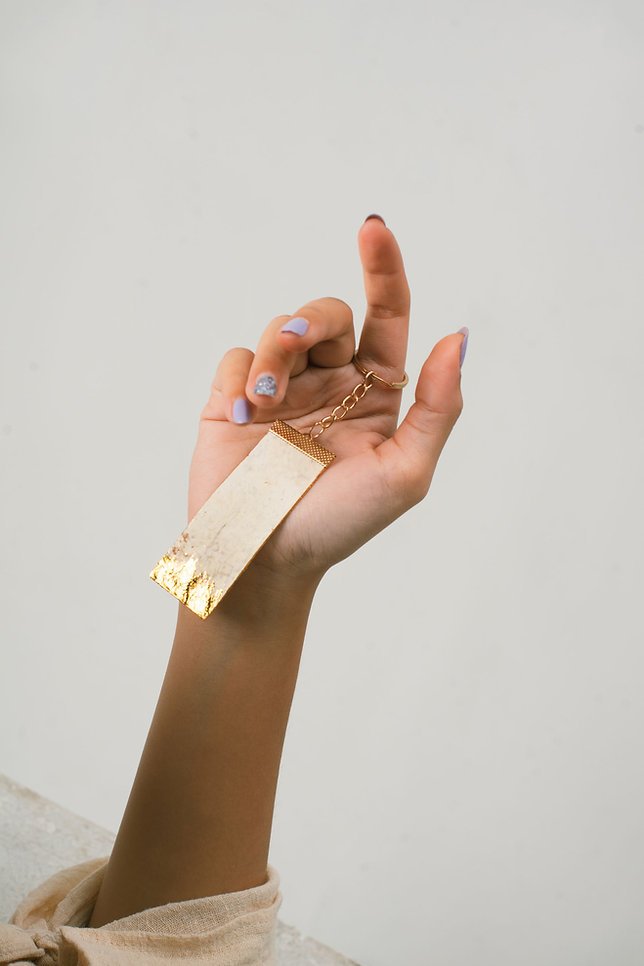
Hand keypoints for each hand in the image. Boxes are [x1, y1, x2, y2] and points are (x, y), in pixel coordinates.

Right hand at [189, 216, 465, 582]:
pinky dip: (241, 377)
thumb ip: (436, 407)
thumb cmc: (341, 524)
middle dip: (311, 317)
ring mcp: (282, 389)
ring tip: (264, 405)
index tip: (373, 228)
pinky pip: (236, 355)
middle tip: (294, 341)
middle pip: (327, 311)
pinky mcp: (233, 399)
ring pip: (281, 327)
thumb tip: (458, 337)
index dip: (384, 269)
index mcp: (377, 392)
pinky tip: (244, 419)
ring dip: (274, 353)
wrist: (265, 560)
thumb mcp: (405, 473)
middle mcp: (331, 382)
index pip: (387, 315)